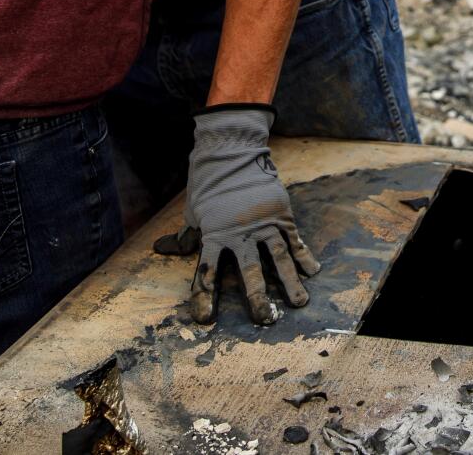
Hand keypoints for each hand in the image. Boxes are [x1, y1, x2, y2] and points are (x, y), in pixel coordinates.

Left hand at [170, 106, 319, 324]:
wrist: (233, 152)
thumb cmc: (209, 185)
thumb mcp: (194, 211)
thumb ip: (184, 235)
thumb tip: (160, 249)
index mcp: (214, 235)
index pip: (207, 272)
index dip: (204, 297)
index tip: (204, 319)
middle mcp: (240, 233)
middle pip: (250, 272)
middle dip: (258, 298)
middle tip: (266, 319)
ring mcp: (263, 223)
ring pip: (278, 258)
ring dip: (290, 282)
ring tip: (298, 303)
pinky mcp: (281, 213)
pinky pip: (294, 239)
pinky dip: (304, 255)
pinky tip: (313, 272)